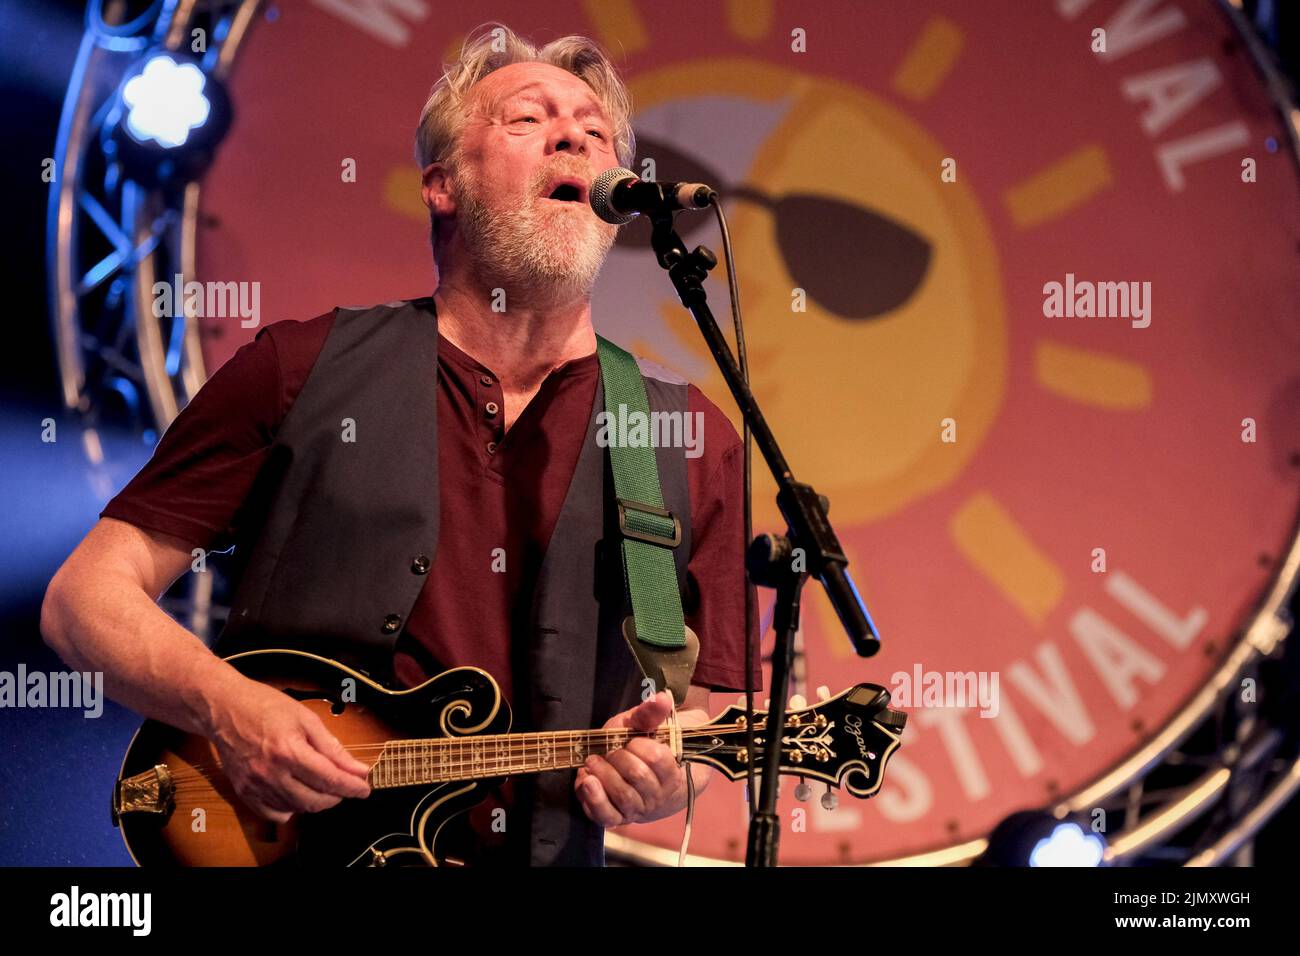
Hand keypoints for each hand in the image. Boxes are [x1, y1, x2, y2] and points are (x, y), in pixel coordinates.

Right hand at [207, 677, 371, 822]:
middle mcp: (271, 773)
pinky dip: (291, 808)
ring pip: (296, 809)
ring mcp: (255, 786)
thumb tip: (357, 769)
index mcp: (289, 751)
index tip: (365, 788)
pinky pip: (273, 813)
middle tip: (345, 785)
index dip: (352, 787)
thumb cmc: (265, 707)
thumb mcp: (306, 719)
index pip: (330, 780)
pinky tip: (298, 793)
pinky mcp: (244, 792)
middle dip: (337, 796)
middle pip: (315, 800)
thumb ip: (333, 748)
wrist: (224, 708)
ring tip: (323, 785)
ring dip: (316, 802)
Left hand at [574, 690, 685, 826]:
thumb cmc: (640, 747)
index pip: (657, 757)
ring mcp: (638, 809)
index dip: (638, 745)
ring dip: (602, 775)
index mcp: (670, 771)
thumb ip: (650, 714)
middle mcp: (657, 795)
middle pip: (637, 775)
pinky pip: (606, 816)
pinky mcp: (617, 818)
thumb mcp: (642, 727)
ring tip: (592, 762)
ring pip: (622, 796)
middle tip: (607, 751)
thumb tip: (662, 698)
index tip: (630, 740)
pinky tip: (586, 781)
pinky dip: (593, 798)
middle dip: (617, 758)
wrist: (636, 777)